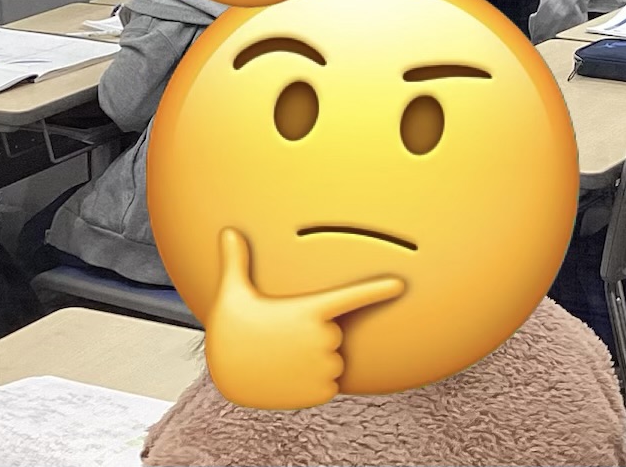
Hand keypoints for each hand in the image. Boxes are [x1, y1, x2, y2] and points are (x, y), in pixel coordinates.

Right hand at [204, 227, 403, 409]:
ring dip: (314, 361)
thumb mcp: (232, 293)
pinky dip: (313, 383)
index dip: (377, 290)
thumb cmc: (229, 331)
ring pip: (333, 361)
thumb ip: (236, 261)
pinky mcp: (321, 393)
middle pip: (334, 334)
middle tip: (282, 339)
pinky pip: (329, 385)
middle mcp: (322, 338)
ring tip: (282, 360)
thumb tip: (227, 232)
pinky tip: (287, 379)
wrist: (225, 376)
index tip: (400, 285)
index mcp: (308, 311)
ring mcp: (323, 367)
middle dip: (314, 336)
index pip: (351, 297)